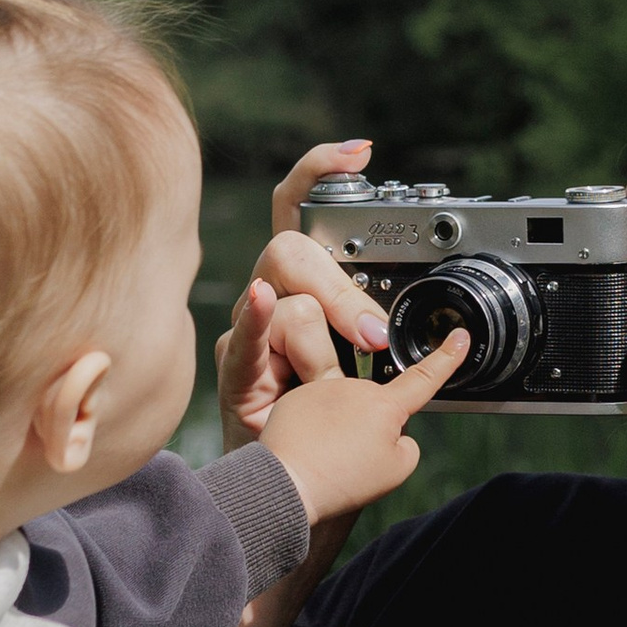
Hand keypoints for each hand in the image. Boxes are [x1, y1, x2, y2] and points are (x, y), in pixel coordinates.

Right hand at [215, 140, 394, 449]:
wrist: (292, 473)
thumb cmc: (324, 413)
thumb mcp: (362, 360)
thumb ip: (370, 326)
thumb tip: (389, 319)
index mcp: (302, 281)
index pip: (299, 205)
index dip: (321, 169)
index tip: (359, 153)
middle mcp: (269, 293)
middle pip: (290, 252)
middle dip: (338, 289)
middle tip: (370, 335)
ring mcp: (248, 327)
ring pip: (287, 303)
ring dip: (321, 351)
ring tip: (329, 385)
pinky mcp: (236, 364)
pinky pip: (249, 335)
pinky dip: (258, 315)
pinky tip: (263, 300)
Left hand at [256, 339, 467, 525]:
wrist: (288, 483)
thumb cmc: (342, 479)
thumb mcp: (395, 470)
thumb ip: (406, 445)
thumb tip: (396, 433)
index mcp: (385, 406)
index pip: (424, 378)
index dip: (447, 359)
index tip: (460, 336)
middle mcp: (355, 388)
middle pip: (374, 404)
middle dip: (369, 425)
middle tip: (353, 458)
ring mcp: (323, 390)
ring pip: (342, 407)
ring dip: (339, 427)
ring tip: (326, 456)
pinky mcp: (295, 398)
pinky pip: (314, 411)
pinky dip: (314, 429)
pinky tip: (307, 449)